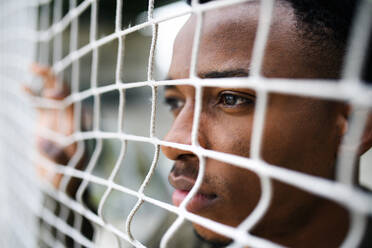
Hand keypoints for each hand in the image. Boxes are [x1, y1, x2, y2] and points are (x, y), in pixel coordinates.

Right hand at [25, 64, 77, 190]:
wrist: (62, 185)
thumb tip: (41, 142)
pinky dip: (32, 94)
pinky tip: (21, 86)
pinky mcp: (48, 122)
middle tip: (36, 68)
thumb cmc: (66, 182)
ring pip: (53, 94)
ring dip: (45, 80)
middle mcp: (69, 120)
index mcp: (76, 129)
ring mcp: (58, 119)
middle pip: (65, 93)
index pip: (72, 106)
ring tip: (32, 66)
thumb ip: (55, 159)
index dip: (63, 95)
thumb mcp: (61, 175)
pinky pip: (41, 104)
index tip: (50, 93)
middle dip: (53, 80)